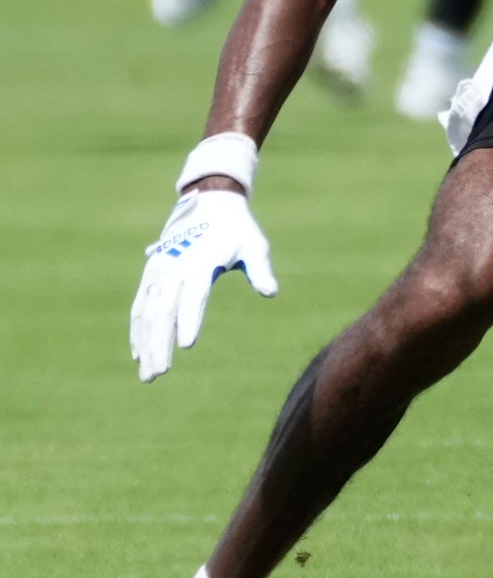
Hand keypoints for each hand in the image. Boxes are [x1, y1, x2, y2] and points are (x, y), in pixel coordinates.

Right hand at [132, 190, 277, 380]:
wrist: (209, 203)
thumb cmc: (237, 230)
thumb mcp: (254, 245)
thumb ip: (260, 269)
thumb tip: (270, 292)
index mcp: (200, 262)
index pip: (193, 296)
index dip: (189, 319)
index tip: (187, 345)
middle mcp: (173, 269)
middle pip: (163, 312)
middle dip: (160, 344)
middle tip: (160, 374)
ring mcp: (157, 273)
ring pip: (147, 314)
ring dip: (145, 345)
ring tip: (148, 374)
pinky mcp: (150, 276)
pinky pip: (140, 308)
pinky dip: (138, 331)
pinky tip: (139, 355)